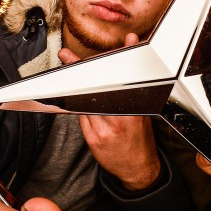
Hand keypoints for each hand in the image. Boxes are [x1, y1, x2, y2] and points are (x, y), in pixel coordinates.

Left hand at [59, 33, 161, 189]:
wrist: (138, 168)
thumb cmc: (142, 136)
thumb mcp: (143, 108)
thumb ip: (136, 76)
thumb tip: (132, 42)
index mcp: (133, 110)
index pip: (111, 83)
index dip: (96, 67)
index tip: (86, 54)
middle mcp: (117, 120)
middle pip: (93, 90)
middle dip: (80, 72)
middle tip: (67, 57)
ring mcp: (102, 130)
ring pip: (84, 103)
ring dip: (78, 90)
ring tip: (72, 78)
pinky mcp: (92, 139)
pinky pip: (82, 116)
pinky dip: (80, 107)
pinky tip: (83, 104)